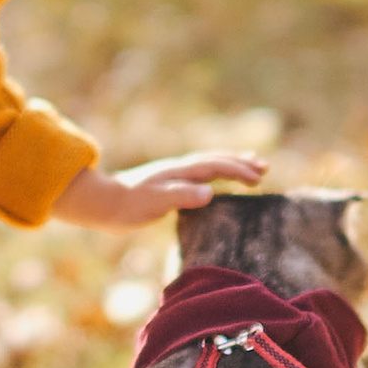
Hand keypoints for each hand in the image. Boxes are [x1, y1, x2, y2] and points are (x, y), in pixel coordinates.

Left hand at [51, 151, 269, 230]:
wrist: (103, 203)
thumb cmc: (129, 206)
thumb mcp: (156, 203)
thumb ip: (182, 197)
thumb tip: (210, 193)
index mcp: (180, 172)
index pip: (216, 166)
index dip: (238, 170)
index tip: (259, 177)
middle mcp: (179, 169)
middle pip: (216, 160)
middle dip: (240, 162)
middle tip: (264, 167)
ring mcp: (174, 175)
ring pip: (209, 164)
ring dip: (230, 164)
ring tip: (250, 164)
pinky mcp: (168, 184)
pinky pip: (200, 174)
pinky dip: (215, 173)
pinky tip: (216, 182)